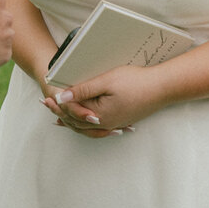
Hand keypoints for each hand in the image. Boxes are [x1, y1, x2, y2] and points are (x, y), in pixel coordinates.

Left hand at [41, 65, 166, 137]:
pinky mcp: (121, 119)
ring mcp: (114, 123)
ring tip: (60, 115)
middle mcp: (105, 123)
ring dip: (72, 119)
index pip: (71, 112)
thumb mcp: (106, 81)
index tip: (45, 96)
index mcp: (99, 115)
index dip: (57, 104)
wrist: (162, 88)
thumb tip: (61, 96)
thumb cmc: (136, 82)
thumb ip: (83, 90)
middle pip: (77, 121)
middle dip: (61, 112)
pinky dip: (86, 122)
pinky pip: (97, 125)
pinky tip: (85, 117)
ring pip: (86, 126)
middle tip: (47, 104)